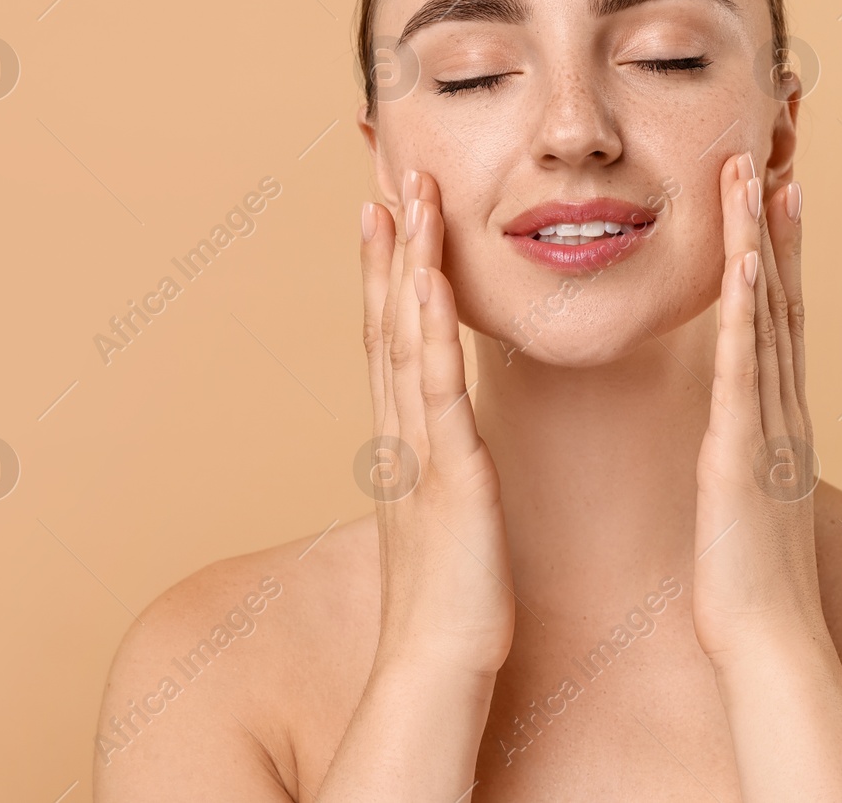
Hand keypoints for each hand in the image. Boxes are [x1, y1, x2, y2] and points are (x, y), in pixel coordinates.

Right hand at [360, 169, 514, 677]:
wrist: (440, 663)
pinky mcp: (447, 474)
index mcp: (408, 439)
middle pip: (389, 321)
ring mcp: (419, 449)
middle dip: (390, 248)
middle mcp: (402, 432)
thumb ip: (442, 465)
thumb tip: (445, 441)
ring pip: (408, 339)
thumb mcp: (448, 511)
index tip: (387, 214)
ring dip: (407, 266)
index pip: (393, 338)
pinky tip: (431, 284)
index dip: (387, 274)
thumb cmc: (454, 595)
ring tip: (409, 200)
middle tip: (391, 177)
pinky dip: (431, 331)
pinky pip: (437, 390)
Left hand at [691, 153, 824, 664]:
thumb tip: (740, 441)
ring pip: (765, 318)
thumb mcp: (748, 501)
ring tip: (753, 179)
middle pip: (780, 301)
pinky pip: (743, 367)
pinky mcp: (741, 451)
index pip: (778, 321)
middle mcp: (783, 412)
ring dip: (758, 245)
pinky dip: (744, 310)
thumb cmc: (752, 582)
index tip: (774, 197)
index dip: (777, 256)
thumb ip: (747, 459)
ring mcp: (767, 427)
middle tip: (771, 159)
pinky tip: (740, 262)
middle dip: (773, 229)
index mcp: (778, 422)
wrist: (770, 644)